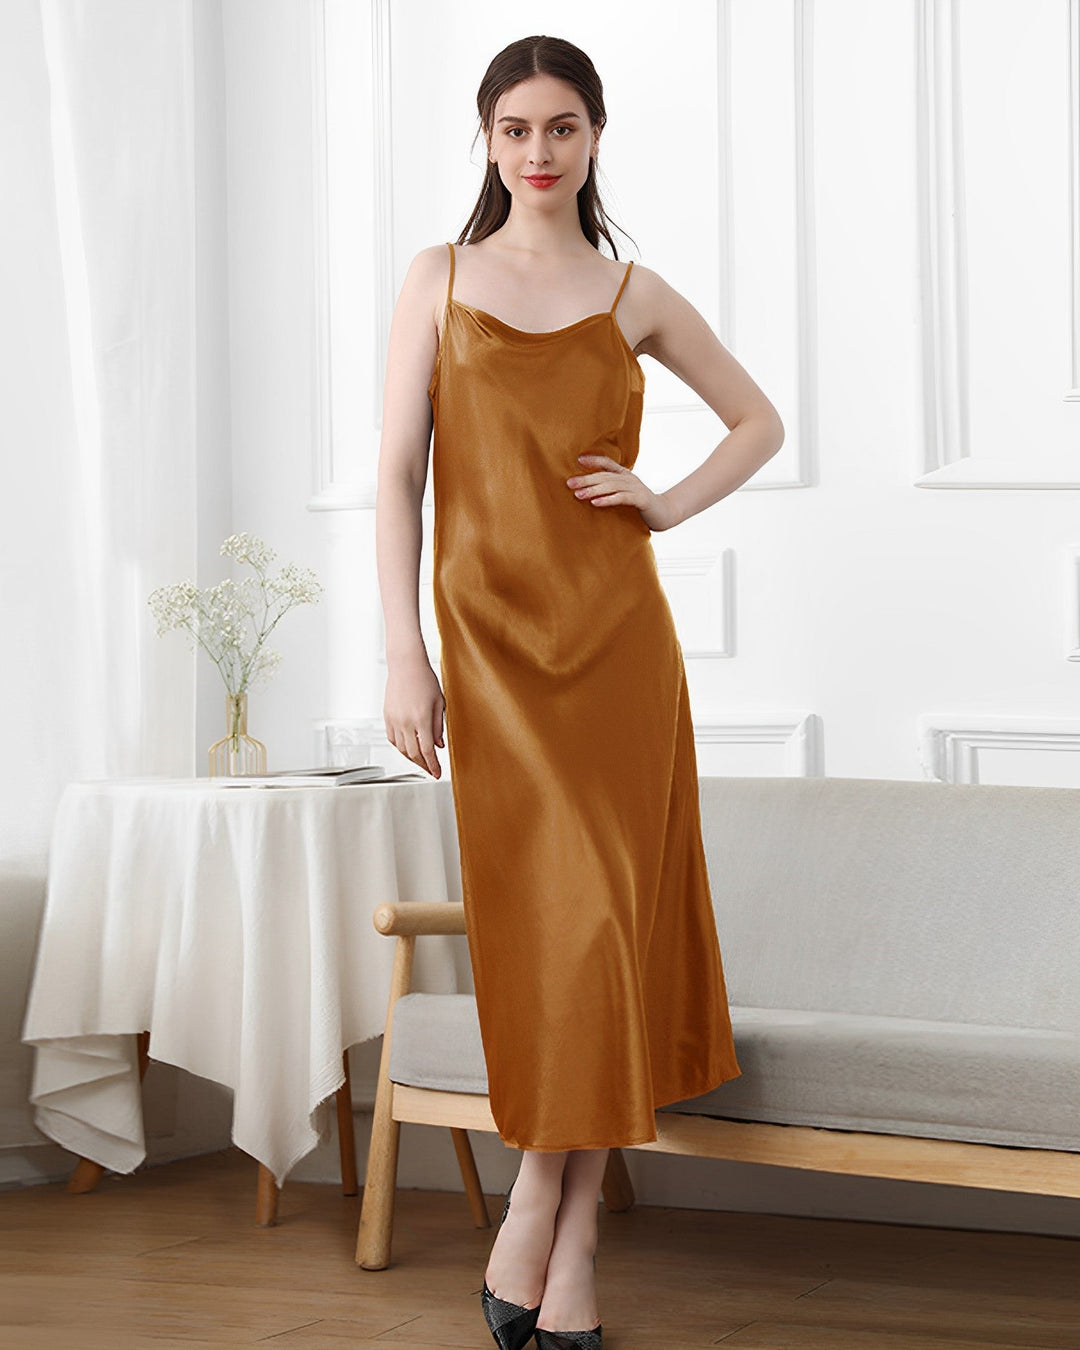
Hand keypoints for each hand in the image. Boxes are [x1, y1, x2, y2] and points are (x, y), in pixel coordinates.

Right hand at [383, 651, 444, 778]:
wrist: (405, 665)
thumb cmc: (425, 680)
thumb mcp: (439, 703)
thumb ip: (439, 726)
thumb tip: (439, 746)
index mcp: (421, 719)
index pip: (427, 750)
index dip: (433, 765)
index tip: (437, 773)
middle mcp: (405, 722)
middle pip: (413, 753)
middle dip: (424, 765)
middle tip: (431, 770)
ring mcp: (394, 720)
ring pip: (401, 749)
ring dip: (412, 758)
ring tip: (421, 761)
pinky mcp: (387, 717)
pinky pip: (392, 739)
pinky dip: (400, 748)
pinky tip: (408, 749)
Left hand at [565, 454, 676, 530]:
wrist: (664, 514)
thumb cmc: (640, 506)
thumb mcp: (625, 494)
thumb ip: (611, 490)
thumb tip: (588, 492)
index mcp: (625, 475)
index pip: (608, 463)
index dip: (594, 460)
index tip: (578, 460)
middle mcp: (630, 479)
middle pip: (605, 476)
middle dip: (586, 479)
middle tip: (570, 483)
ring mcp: (636, 488)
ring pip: (612, 486)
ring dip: (594, 490)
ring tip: (578, 494)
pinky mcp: (641, 500)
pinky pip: (622, 498)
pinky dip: (608, 500)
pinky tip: (596, 503)